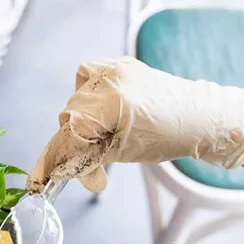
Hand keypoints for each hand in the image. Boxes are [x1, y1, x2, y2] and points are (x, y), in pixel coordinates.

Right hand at [28, 57, 243, 191]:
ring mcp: (116, 68)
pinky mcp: (122, 64)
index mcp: (112, 103)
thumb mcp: (121, 153)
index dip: (55, 157)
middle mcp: (111, 79)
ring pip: (76, 96)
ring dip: (82, 118)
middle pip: (70, 114)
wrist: (201, 116)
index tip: (43, 179)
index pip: (70, 131)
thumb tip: (57, 170)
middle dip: (75, 140)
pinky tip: (103, 110)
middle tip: (90, 163)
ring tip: (102, 134)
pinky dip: (89, 96)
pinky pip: (90, 78)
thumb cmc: (168, 137)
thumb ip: (85, 157)